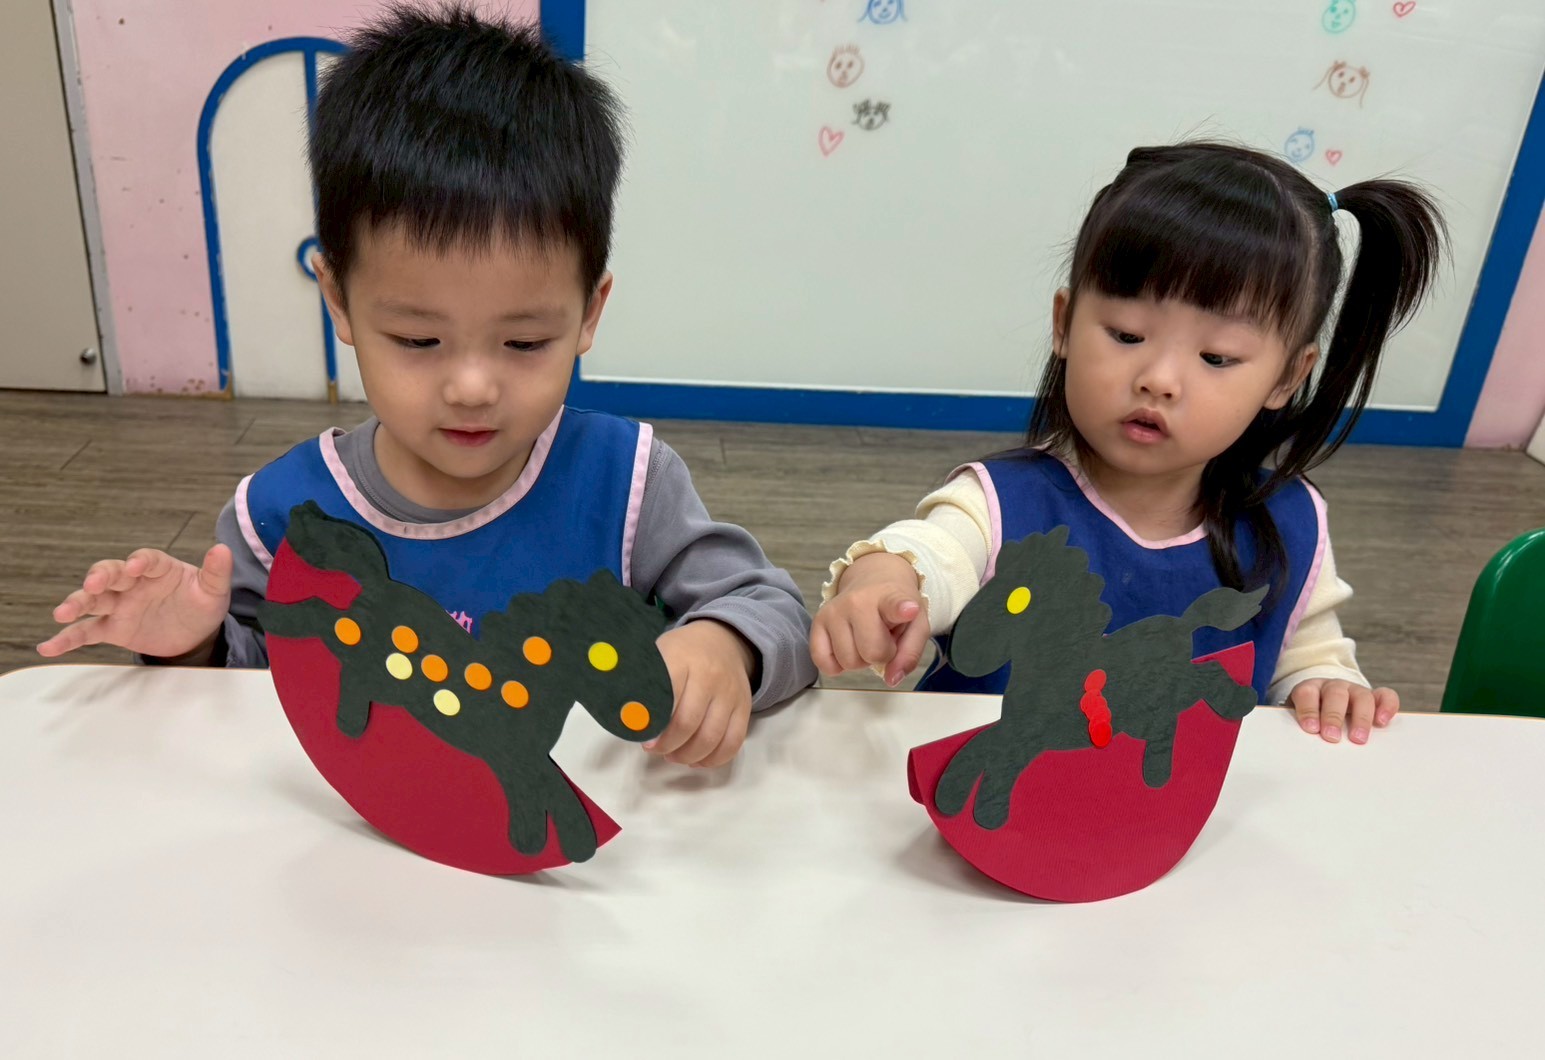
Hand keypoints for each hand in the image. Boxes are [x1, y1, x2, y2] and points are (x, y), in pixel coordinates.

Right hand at [37, 546, 233, 662]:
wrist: (195, 632)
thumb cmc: (201, 604)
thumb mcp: (214, 590)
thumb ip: (216, 572)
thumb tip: (223, 549)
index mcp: (158, 569)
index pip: (146, 559)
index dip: (139, 561)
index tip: (135, 566)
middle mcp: (133, 583)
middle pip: (111, 574)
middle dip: (100, 577)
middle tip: (93, 584)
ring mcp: (120, 605)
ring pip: (93, 600)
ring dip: (76, 603)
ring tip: (62, 613)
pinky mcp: (112, 628)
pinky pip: (86, 632)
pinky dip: (67, 639)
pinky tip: (48, 647)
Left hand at [647, 619, 756, 767]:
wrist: (724, 641)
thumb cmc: (682, 652)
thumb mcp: (658, 656)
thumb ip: (641, 684)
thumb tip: (626, 719)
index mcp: (681, 659)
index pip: (666, 698)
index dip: (652, 725)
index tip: (643, 738)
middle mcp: (709, 676)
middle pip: (687, 723)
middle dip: (667, 745)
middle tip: (655, 748)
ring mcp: (729, 693)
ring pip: (710, 738)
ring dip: (687, 755)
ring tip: (673, 755)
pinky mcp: (744, 707)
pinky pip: (733, 742)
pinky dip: (714, 759)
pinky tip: (697, 759)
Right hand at [810, 551, 929, 685]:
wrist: (874, 579)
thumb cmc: (896, 606)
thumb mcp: (916, 625)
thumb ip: (910, 653)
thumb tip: (891, 679)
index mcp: (890, 597)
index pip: (894, 604)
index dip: (901, 609)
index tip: (909, 609)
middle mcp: (858, 601)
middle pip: (872, 653)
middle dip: (881, 654)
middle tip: (882, 638)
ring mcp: (834, 610)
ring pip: (848, 662)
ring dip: (860, 659)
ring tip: (865, 638)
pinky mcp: (818, 621)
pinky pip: (823, 662)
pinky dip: (837, 664)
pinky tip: (847, 646)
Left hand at [1288, 679, 1398, 744]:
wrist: (1327, 703)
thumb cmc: (1312, 717)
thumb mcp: (1301, 719)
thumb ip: (1299, 727)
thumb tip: (1298, 744)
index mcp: (1311, 689)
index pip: (1307, 694)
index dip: (1308, 710)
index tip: (1311, 728)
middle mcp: (1333, 687)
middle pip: (1335, 695)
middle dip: (1333, 716)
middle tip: (1331, 737)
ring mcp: (1355, 690)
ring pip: (1361, 696)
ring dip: (1360, 718)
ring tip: (1358, 739)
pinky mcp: (1374, 697)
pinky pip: (1385, 696)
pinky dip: (1386, 707)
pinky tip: (1382, 722)